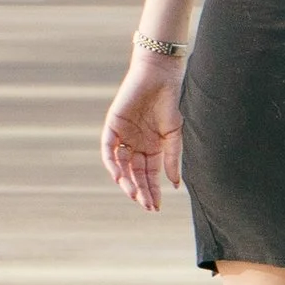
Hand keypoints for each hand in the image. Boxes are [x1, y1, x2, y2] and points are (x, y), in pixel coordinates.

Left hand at [101, 55, 183, 211]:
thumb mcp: (173, 134)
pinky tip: (119, 177)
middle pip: (135, 174)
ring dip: (126, 182)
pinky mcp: (113, 126)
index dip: (152, 191)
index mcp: (151, 148)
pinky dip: (112, 163)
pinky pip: (108, 150)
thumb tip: (175, 184)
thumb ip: (172, 158)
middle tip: (146, 206)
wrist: (160, 77)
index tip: (155, 207)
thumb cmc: (169, 102)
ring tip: (134, 195)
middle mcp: (135, 145)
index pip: (149, 175)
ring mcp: (123, 137)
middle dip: (141, 190)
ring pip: (121, 166)